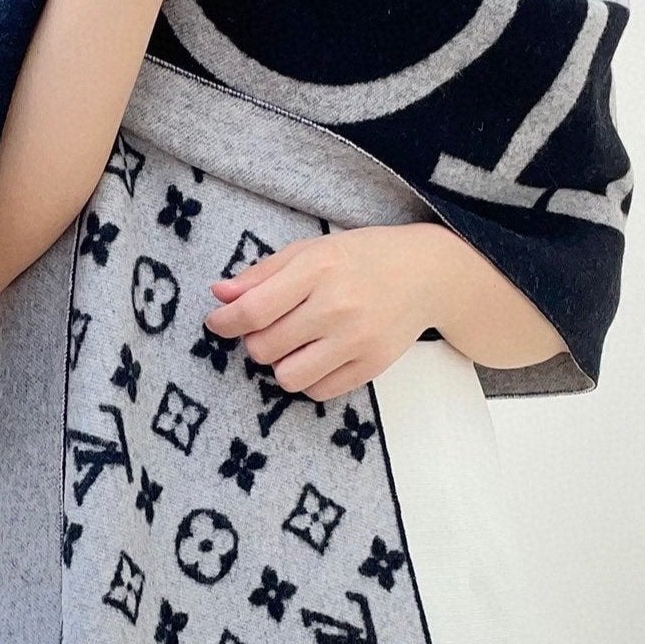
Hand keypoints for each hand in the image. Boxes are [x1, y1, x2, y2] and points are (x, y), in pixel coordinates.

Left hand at [202, 223, 563, 400]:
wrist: (427, 274)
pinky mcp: (372, 366)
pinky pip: (318, 391)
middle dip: (255, 342)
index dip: (226, 322)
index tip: (217, 324)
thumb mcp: (310, 251)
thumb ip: (262, 274)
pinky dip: (308, 379)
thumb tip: (219, 295)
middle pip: (265, 347)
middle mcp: (337, 306)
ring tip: (292, 346)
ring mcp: (357, 339)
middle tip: (268, 329)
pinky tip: (316, 358)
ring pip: (288, 377)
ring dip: (280, 365)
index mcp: (318, 268)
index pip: (255, 310)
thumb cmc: (361, 258)